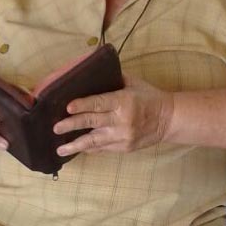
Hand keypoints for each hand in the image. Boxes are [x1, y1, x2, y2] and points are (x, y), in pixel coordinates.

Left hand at [53, 75, 173, 155]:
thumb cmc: (149, 97)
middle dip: (71, 125)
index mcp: (123, 101)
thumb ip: (113, 80)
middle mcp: (121, 120)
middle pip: (92, 123)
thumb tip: (91, 75)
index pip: (99, 103)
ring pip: (94, 142)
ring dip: (76, 145)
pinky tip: (76, 150)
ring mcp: (122, 137)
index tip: (67, 107)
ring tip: (60, 149)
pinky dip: (89, 149)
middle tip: (56, 127)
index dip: (83, 105)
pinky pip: (103, 149)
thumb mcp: (133, 83)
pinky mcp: (124, 148)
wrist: (169, 119)